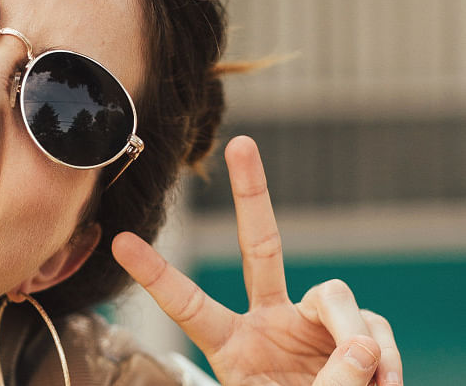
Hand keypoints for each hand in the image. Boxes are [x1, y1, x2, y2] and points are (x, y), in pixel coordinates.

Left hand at [113, 136, 401, 384]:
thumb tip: (362, 346)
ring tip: (369, 380)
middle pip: (259, 246)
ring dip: (353, 336)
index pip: (188, 305)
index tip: (120, 242)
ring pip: (335, 295)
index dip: (156, 275)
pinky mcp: (358, 331)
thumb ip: (326, 385)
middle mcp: (269, 322)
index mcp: (232, 346)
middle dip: (251, 194)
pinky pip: (374, 326)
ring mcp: (312, 323)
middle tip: (242, 145)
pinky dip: (386, 357)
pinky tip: (387, 383)